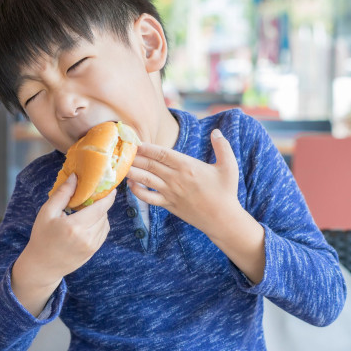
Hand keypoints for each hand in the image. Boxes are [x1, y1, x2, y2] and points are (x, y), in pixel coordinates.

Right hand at [12, 174, 115, 311]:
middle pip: (104, 214)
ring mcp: (91, 246)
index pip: (101, 207)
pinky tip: (88, 221)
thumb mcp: (47, 212)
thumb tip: (75, 177)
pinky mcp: (93, 251)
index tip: (110, 187)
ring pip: (106, 223)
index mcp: (75, 226)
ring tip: (88, 210)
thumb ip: (63, 194)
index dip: (108, 196)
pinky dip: (100, 224)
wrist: (42, 265)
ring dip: (101, 214)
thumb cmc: (42, 237)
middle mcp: (86, 237)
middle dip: (101, 203)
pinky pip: (103, 233)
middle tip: (93, 196)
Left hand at [126, 129, 240, 236]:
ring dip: (133, 171)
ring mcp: (170, 192)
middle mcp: (175, 178)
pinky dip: (137, 191)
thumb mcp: (229, 166)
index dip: (147, 147)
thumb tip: (216, 131)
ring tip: (121, 164)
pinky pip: (148, 198)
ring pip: (146, 179)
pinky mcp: (168, 205)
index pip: (162, 153)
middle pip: (150, 164)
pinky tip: (131, 184)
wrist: (222, 218)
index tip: (136, 142)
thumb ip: (222, 147)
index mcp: (187, 166)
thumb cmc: (226, 191)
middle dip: (135, 156)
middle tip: (122, 149)